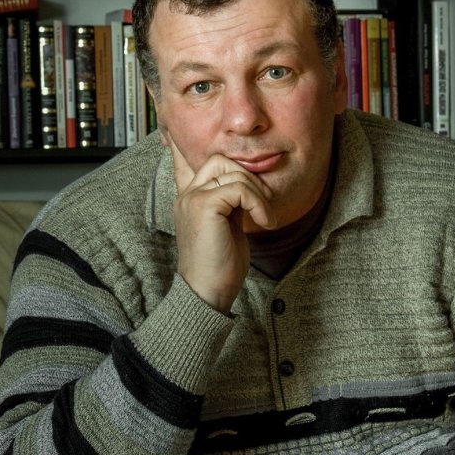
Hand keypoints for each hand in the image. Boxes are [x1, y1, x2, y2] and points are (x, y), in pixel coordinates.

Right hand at [168, 136, 276, 313]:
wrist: (207, 293)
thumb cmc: (220, 267)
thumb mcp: (228, 227)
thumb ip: (232, 203)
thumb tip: (251, 186)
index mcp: (192, 198)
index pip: (203, 162)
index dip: (229, 165)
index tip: (249, 186)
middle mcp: (188, 195)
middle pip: (221, 161)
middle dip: (249, 178)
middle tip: (264, 204)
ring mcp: (193, 199)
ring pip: (234, 174)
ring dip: (259, 196)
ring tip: (266, 219)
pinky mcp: (204, 206)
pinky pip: (239, 189)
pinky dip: (258, 204)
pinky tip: (263, 223)